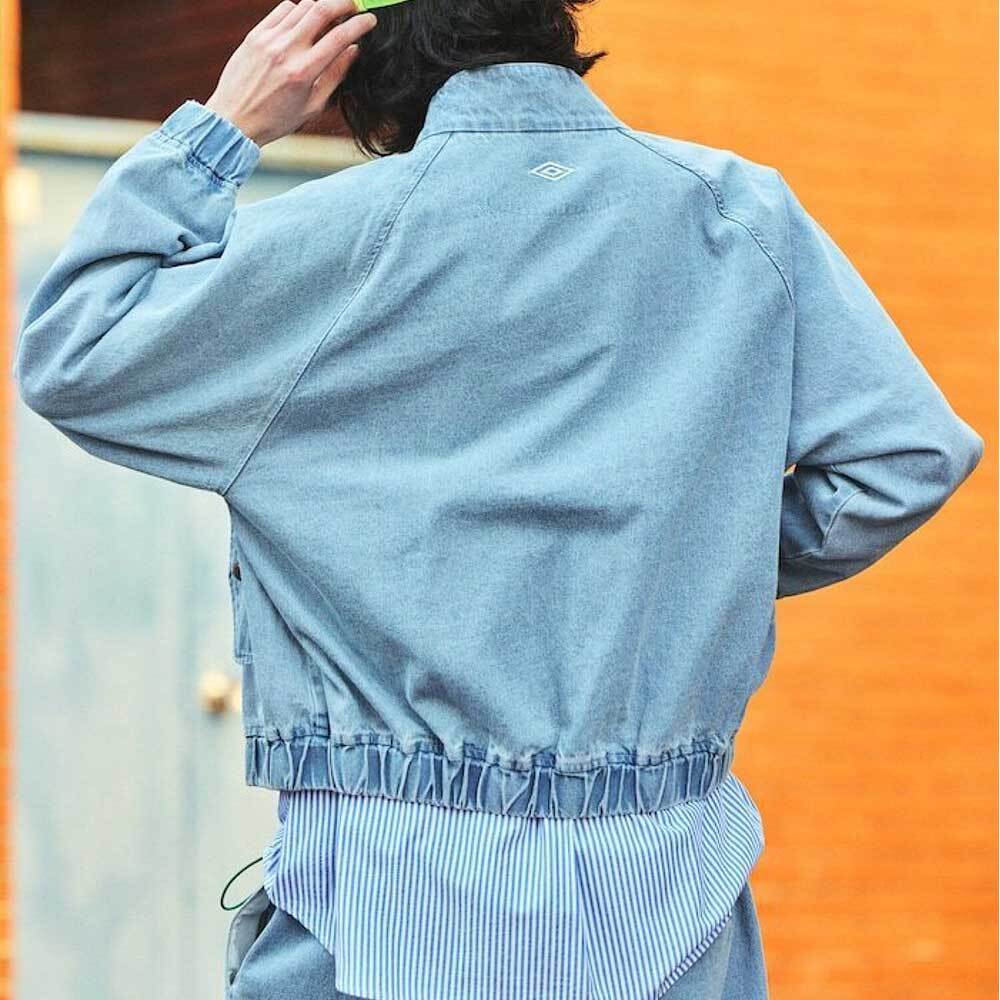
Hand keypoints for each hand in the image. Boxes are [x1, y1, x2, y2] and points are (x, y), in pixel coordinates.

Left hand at [204, 0, 377, 146]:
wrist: (234, 118)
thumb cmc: (276, 119)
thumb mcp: (312, 106)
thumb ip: (335, 76)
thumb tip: (353, 50)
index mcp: (304, 72)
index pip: (339, 37)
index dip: (360, 24)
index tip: (370, 20)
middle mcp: (286, 50)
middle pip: (322, 9)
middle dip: (343, 3)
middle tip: (353, 6)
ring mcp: (269, 39)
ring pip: (303, 5)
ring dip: (321, 6)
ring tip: (329, 16)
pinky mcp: (256, 34)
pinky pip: (283, 9)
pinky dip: (298, 9)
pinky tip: (303, 21)